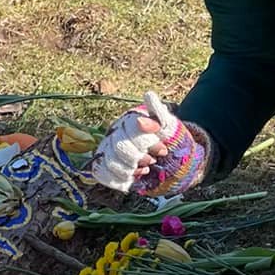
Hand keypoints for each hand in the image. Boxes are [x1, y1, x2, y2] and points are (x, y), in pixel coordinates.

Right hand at [92, 91, 210, 197]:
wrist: (172, 161)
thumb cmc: (169, 141)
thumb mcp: (169, 125)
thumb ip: (159, 112)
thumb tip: (148, 95)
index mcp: (128, 121)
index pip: (130, 129)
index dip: (147, 142)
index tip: (163, 150)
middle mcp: (114, 134)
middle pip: (119, 147)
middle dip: (139, 157)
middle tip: (153, 160)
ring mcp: (108, 151)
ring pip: (110, 162)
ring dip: (130, 169)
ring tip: (145, 169)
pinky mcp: (106, 168)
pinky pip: (102, 174)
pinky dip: (119, 179)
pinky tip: (133, 178)